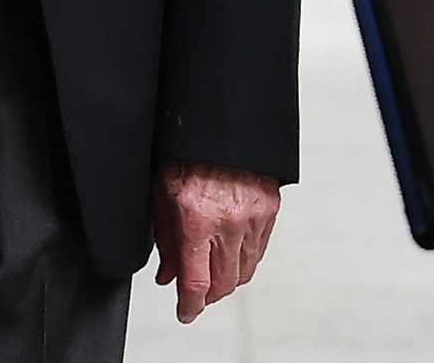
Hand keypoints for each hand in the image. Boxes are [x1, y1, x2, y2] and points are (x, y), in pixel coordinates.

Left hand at [150, 159, 279, 322]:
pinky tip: (230, 250)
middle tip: (196, 292)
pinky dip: (244, 258)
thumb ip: (165, 238)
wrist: (219, 122)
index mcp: (198, 217)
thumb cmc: (188, 151)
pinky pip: (259, 250)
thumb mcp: (163, 192)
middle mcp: (229, 221)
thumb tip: (167, 273)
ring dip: (227, 278)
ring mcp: (254, 216)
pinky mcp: (270, 209)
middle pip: (224, 284)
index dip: (189, 305)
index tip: (185, 311)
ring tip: (212, 269)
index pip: (197, 282)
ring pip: (244, 271)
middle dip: (208, 296)